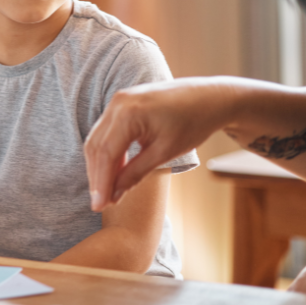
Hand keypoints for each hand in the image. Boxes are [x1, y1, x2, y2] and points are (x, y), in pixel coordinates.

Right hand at [85, 77, 227, 210]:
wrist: (209, 98)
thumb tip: (113, 196)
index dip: (101, 183)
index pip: (106, 153)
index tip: (99, 207)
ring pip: (98, 138)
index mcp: (128, 113)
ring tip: (106, 191)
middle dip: (96, 176)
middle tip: (100, 204)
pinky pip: (107, 130)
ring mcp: (119, 100)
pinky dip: (107, 151)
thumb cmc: (192, 122)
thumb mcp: (164, 152)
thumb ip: (135, 173)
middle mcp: (118, 103)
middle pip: (96, 146)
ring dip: (99, 165)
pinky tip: (113, 171)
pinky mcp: (123, 103)